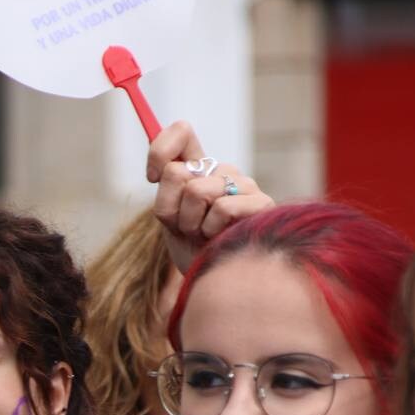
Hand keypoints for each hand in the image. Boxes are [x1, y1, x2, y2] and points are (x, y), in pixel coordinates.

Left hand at [146, 121, 273, 273]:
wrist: (215, 280)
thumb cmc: (192, 249)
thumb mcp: (170, 219)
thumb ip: (166, 192)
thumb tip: (166, 169)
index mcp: (200, 169)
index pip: (181, 133)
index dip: (160, 151)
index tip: (152, 178)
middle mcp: (222, 171)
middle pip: (176, 172)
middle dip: (172, 209)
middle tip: (186, 227)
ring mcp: (244, 184)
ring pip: (196, 191)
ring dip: (190, 223)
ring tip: (203, 235)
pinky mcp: (262, 203)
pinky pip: (222, 208)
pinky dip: (211, 230)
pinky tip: (220, 239)